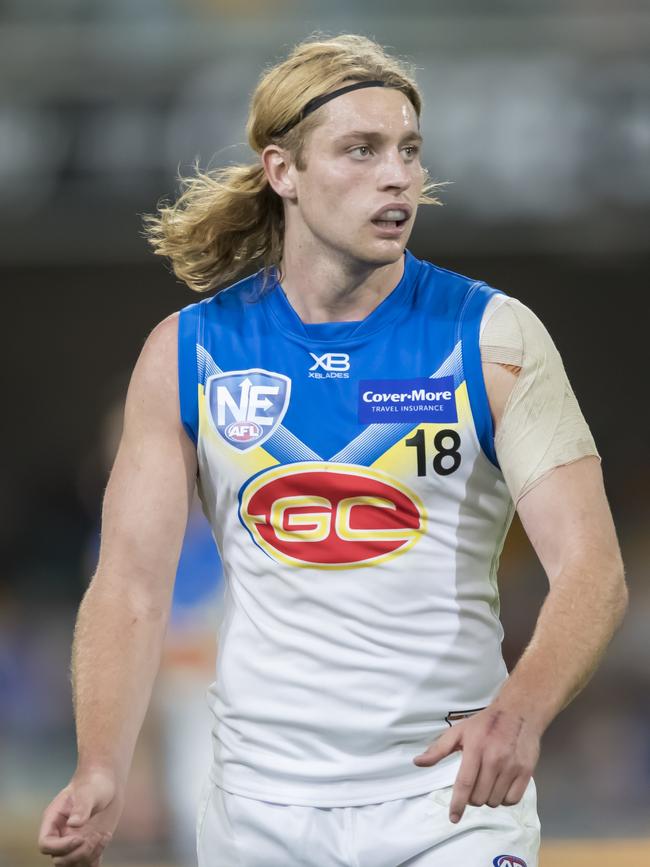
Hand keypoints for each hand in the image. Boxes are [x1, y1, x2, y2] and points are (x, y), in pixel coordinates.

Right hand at [38, 768, 122, 866]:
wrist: (107, 783)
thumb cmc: (94, 782)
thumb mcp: (88, 791)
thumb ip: (81, 806)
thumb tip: (74, 824)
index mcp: (53, 820)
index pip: (46, 843)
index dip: (60, 847)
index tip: (79, 838)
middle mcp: (61, 834)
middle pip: (59, 859)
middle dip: (77, 854)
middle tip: (94, 837)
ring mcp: (75, 842)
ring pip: (73, 864)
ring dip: (89, 856)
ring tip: (102, 836)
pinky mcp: (89, 845)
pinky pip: (89, 862)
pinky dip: (97, 856)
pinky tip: (106, 837)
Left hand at [412, 704, 540, 823]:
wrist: (519, 712)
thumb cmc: (485, 723)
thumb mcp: (459, 731)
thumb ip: (438, 749)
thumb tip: (417, 762)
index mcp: (475, 748)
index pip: (465, 784)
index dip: (458, 804)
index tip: (453, 817)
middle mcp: (494, 759)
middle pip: (479, 797)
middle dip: (472, 798)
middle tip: (473, 784)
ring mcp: (512, 766)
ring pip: (495, 801)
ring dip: (487, 798)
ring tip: (487, 783)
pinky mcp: (526, 772)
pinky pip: (512, 800)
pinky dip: (504, 799)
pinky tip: (500, 787)